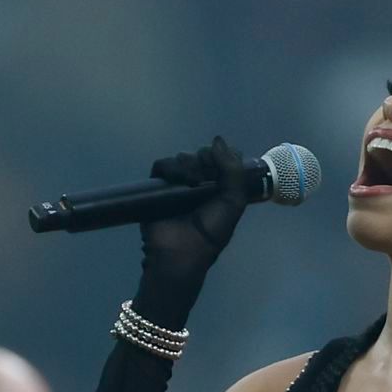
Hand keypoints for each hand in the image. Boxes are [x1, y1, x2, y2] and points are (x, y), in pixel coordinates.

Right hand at [139, 136, 254, 280]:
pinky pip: (162, 166)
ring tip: (192, 182)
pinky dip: (170, 168)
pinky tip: (179, 180)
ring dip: (189, 165)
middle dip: (206, 159)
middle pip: (203, 155)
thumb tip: (218, 140)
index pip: (223, 158)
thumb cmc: (211, 231)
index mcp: (221, 187)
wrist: (182, 251)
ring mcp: (179, 184)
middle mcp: (200, 183)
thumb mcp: (233, 202)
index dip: (224, 155)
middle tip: (207, 175)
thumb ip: (233, 171)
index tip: (224, 161)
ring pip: (183, 158)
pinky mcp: (158, 186)